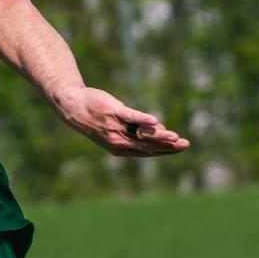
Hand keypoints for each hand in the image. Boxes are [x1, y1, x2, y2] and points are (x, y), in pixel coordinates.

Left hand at [52, 86, 189, 156]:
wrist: (73, 106)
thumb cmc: (96, 117)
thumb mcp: (116, 127)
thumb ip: (136, 130)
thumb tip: (158, 128)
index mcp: (119, 148)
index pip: (146, 151)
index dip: (164, 151)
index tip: (180, 148)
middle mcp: (117, 141)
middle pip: (146, 146)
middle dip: (167, 146)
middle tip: (185, 144)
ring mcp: (115, 127)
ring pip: (140, 135)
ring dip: (159, 136)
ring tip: (175, 137)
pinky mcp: (113, 112)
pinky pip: (130, 117)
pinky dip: (143, 120)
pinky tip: (155, 122)